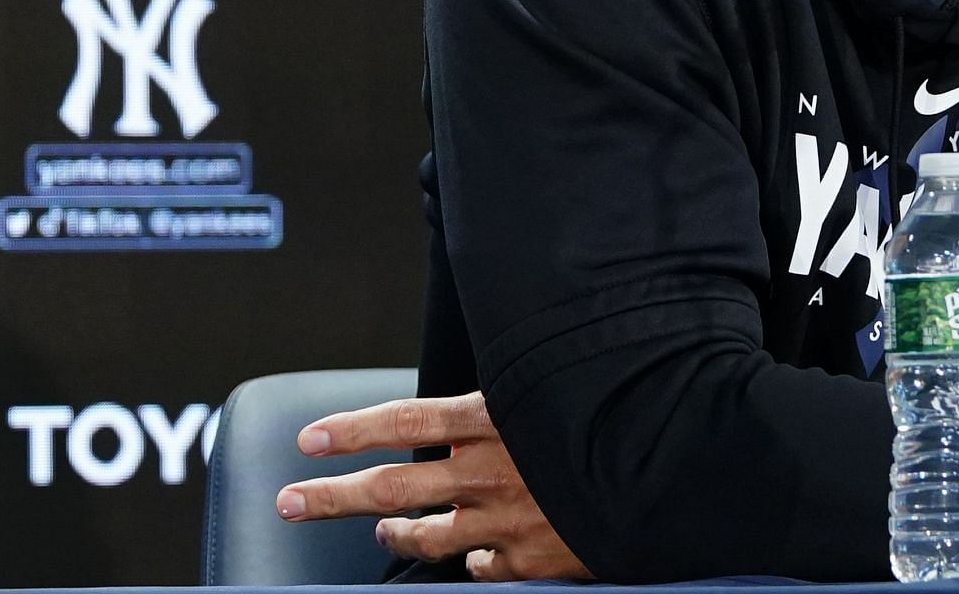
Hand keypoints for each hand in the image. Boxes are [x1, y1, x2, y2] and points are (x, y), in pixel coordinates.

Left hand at [274, 391, 589, 580]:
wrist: (668, 475)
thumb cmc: (613, 416)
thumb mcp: (557, 389)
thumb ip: (511, 400)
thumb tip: (474, 403)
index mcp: (497, 418)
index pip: (406, 419)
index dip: (353, 429)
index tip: (309, 438)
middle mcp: (491, 470)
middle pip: (392, 483)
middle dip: (331, 493)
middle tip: (290, 499)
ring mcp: (507, 521)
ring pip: (426, 535)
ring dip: (395, 533)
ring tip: (379, 532)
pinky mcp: (530, 562)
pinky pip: (480, 568)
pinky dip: (469, 563)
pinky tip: (467, 559)